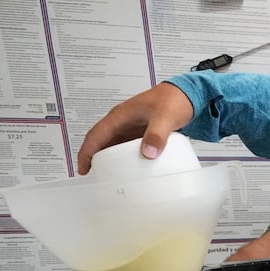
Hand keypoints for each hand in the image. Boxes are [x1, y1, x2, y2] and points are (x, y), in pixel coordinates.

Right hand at [77, 83, 195, 174]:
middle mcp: (122, 121)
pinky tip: (130, 168)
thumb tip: (147, 153)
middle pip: (101, 141)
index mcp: (120, 116)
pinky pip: (126, 146)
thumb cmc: (173, 99)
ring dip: (109, 159)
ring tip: (110, 176)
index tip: (83, 168)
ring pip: (113, 144)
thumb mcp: (165, 116)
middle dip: (93, 157)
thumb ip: (157, 134)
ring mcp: (131, 127)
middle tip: (94, 175)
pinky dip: (124, 157)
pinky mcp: (140, 132)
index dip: (86, 152)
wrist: (186, 94)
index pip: (96, 135)